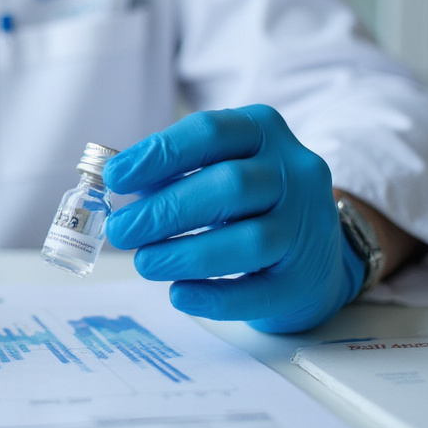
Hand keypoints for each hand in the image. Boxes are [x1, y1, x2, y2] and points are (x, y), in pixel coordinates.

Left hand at [103, 105, 364, 332]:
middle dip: (166, 210)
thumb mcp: (215, 169)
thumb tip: (113, 188)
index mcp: (263, 131)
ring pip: (250, 240)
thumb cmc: (247, 203)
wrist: (314, 253)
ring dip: (186, 254)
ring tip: (144, 263)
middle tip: (121, 231)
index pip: (210, 132)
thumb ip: (170, 174)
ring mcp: (308, 226)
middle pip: (231, 186)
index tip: (114, 178)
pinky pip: (261, 292)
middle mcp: (295, 172)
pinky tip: (179, 294)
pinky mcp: (307, 280)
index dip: (159, 154)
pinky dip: (214, 296)